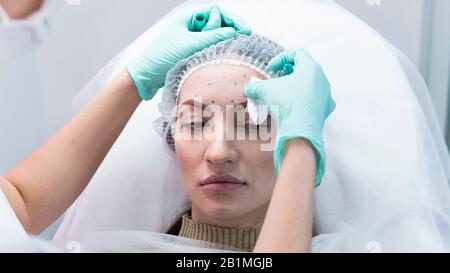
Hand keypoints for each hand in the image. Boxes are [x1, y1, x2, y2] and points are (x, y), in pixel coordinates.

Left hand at [127, 5, 250, 99]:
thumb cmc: (162, 57)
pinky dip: (216, 53)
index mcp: (188, 18)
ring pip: (214, 38)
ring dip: (223, 43)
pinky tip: (222, 59)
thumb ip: (212, 38)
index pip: (215, 11)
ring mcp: (192, 40)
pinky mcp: (192, 53)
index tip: (244, 31)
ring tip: (233, 51)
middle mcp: (191, 27)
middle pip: (217, 24)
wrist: (146, 77)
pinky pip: (209, 49)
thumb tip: (233, 33)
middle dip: (229, 31)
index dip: (231, 20)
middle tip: (242, 42)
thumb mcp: (190, 45)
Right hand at [244, 49, 335, 185]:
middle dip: (287, 74)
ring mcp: (325, 96)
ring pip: (309, 86)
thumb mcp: (265, 90)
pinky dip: (301, 102)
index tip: (271, 68)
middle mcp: (322, 80)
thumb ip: (255, 86)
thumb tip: (248, 88)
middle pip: (304, 70)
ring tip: (281, 96)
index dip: (281, 58)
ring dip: (294, 88)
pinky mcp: (324, 110)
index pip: (297, 54)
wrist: (300, 130)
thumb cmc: (286, 104)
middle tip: (275, 82)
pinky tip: (290, 109)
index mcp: (311, 68)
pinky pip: (312, 101)